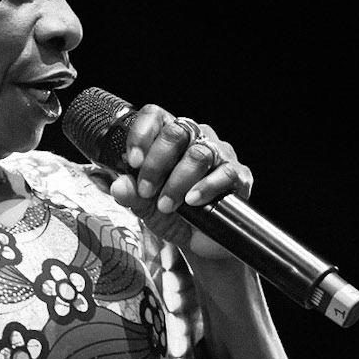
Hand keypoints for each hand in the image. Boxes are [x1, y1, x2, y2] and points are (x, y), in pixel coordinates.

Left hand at [105, 105, 252, 263]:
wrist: (199, 242)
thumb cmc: (173, 214)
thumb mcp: (145, 206)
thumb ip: (131, 194)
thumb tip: (119, 186)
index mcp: (171, 138)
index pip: (156, 116)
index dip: (142, 134)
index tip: (133, 161)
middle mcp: (197, 138)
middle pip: (177, 131)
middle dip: (156, 163)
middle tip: (147, 190)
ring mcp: (220, 154)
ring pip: (198, 154)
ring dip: (177, 182)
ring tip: (166, 205)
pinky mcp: (239, 175)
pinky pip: (225, 173)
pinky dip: (206, 187)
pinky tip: (193, 201)